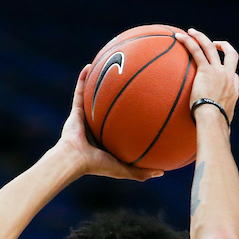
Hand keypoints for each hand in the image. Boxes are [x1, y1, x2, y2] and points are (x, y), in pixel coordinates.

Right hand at [56, 65, 163, 181]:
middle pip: (110, 107)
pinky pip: (79, 92)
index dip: (132, 115)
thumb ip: (142, 171)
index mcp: (108, 139)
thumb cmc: (98, 165)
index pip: (122, 125)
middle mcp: (97, 127)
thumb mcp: (124, 169)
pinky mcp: (75, 112)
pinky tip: (90, 66)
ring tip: (110, 66)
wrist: (74, 159)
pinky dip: (83, 79)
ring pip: (94, 96)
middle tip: (131, 81)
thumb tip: (163, 172)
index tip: (145, 104)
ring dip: (100, 82)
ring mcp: (86, 118)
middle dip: (118, 95)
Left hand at [174, 29, 238, 122]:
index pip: (234, 76)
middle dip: (223, 47)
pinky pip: (196, 51)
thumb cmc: (215, 127)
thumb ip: (219, 124)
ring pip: (211, 47)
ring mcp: (218, 72)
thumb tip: (216, 135)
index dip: (229, 72)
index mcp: (233, 90)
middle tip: (214, 43)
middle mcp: (228, 77)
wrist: (213, 121)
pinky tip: (179, 37)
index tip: (222, 73)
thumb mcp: (221, 124)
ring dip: (201, 37)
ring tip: (191, 32)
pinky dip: (189, 42)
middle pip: (231, 55)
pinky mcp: (205, 71)